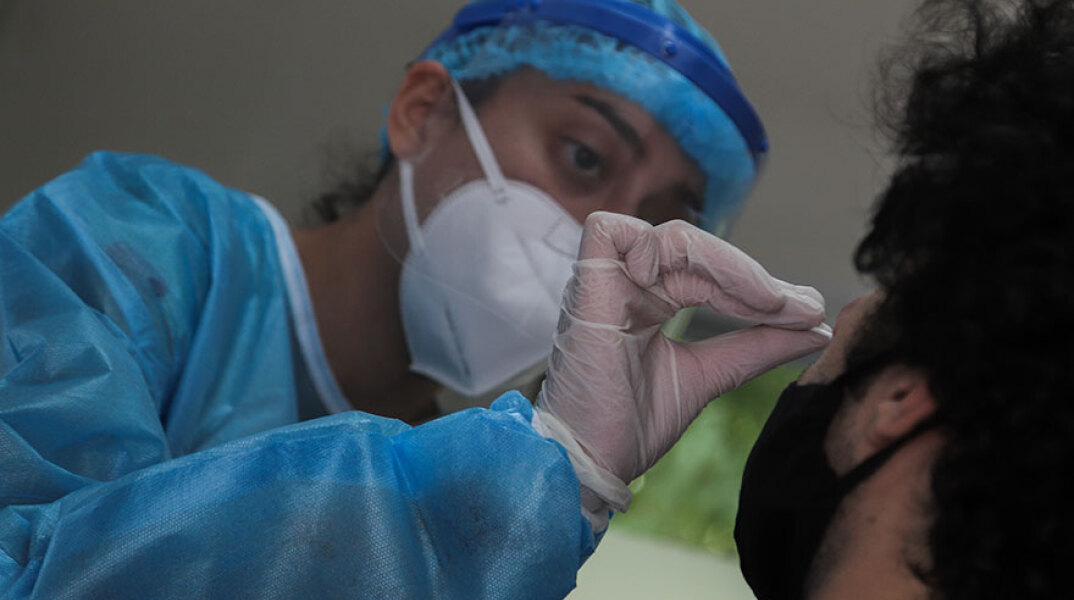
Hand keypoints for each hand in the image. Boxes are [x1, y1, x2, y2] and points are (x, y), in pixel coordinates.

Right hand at [533, 212, 830, 521]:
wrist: (590, 463)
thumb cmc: (632, 425)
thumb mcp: (710, 376)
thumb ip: (757, 347)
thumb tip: (818, 326)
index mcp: (648, 300)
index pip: (710, 272)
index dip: (759, 288)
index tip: (808, 313)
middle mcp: (626, 284)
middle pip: (698, 251)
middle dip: (753, 277)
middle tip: (798, 307)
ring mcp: (604, 280)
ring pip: (671, 239)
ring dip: (728, 266)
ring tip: (764, 302)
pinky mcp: (584, 283)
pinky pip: (611, 231)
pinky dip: (653, 246)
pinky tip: (681, 280)